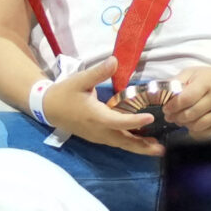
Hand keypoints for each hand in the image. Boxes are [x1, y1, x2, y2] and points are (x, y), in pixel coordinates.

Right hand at [41, 58, 160, 155]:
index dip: (135, 121)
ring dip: (139, 147)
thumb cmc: (65, 93)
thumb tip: (115, 60)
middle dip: (143, 147)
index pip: (119, 121)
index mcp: (96, 116)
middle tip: (162, 150)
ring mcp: (98, 136)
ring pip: (121, 144)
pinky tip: (141, 141)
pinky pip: (116, 142)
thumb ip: (98, 72)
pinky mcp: (97, 137)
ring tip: (157, 149)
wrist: (48, 108)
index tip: (151, 117)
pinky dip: (130, 143)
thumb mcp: (80, 80)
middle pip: (124, 141)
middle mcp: (99, 130)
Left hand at [161, 67, 210, 140]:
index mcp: (207, 83)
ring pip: (196, 126)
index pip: (186, 99)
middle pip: (190, 114)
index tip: (166, 108)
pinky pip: (203, 134)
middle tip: (169, 115)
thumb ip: (175, 82)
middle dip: (175, 116)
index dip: (173, 106)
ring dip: (184, 124)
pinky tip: (191, 124)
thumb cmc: (208, 79)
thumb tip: (158, 93)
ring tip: (180, 118)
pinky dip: (193, 131)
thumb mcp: (191, 73)